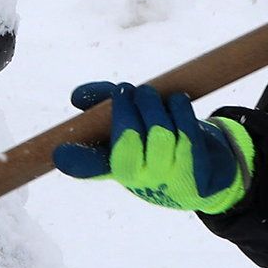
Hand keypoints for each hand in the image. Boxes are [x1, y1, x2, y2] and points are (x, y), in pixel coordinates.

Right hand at [52, 81, 252, 213]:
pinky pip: (187, 136)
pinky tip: (177, 101)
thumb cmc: (159, 142)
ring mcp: (167, 178)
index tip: (60, 153)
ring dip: (154, 105)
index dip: (75, 161)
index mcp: (113, 167)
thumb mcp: (130, 123)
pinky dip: (180, 111)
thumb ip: (104, 104)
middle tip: (127, 89)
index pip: (89, 166)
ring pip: (160, 133)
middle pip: (128, 138)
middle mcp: (137, 178)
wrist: (207, 170)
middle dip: (126, 106)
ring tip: (150, 93)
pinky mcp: (195, 173)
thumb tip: (77, 97)